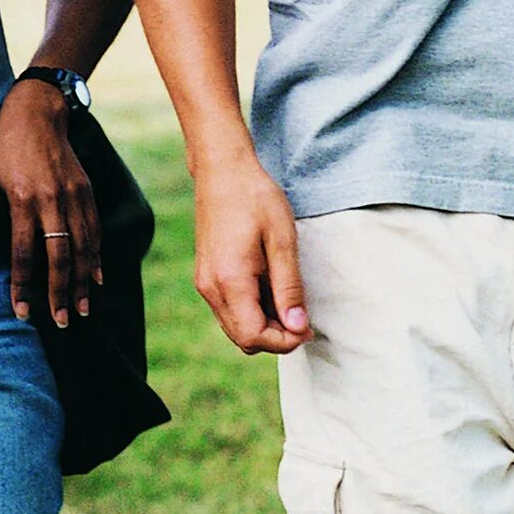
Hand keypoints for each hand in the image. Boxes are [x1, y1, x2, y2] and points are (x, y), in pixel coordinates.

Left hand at [0, 79, 101, 325]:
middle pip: (60, 255)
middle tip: (63, 321)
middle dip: (61, 292)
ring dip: (84, 281)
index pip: (22, 252)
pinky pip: (95, 231)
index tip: (23, 312)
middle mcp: (52, 199)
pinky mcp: (87, 191)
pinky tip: (97, 279)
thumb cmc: (2, 146)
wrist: (37, 112)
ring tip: (82, 309)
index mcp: (22, 198)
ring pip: (83, 247)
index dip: (22, 285)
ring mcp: (74, 195)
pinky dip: (97, 257)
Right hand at [191, 152, 309, 353]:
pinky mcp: (206, 277)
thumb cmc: (255, 199)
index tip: (308, 328)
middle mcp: (211, 288)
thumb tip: (297, 328)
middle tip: (303, 318)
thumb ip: (289, 288)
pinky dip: (252, 312)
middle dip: (276, 338)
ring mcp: (205, 283)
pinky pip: (229, 311)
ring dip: (264, 326)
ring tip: (289, 300)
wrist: (222, 172)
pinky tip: (271, 289)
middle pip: (243, 339)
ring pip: (235, 328)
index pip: (254, 336)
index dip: (284, 341)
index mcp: (230, 280)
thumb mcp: (282, 241)